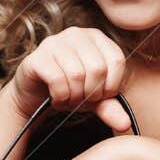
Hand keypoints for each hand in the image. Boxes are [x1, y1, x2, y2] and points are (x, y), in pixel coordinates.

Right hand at [6, 27, 132, 132]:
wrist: (34, 93)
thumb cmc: (69, 88)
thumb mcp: (94, 98)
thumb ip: (111, 107)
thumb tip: (125, 124)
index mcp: (96, 37)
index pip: (116, 59)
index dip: (112, 85)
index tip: (100, 95)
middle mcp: (76, 34)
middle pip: (97, 68)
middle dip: (92, 93)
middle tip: (82, 99)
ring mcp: (54, 42)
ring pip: (77, 74)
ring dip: (74, 96)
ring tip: (69, 99)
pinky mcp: (37, 56)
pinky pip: (57, 79)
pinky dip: (60, 96)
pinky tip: (57, 98)